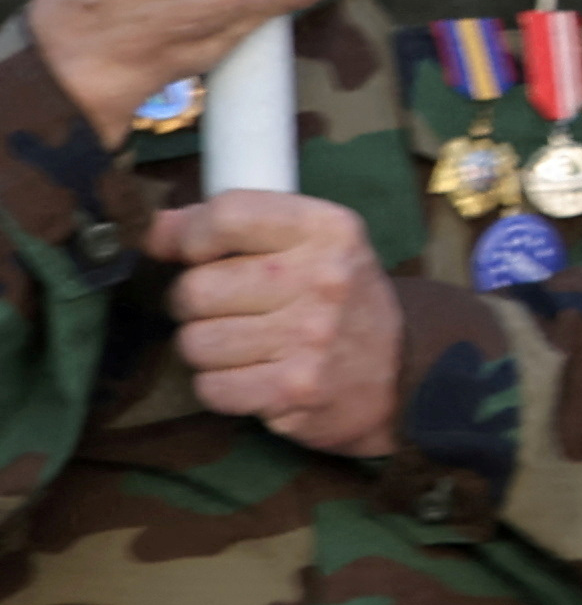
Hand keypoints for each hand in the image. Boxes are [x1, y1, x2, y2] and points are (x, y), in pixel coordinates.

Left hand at [147, 189, 402, 454]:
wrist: (406, 372)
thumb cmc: (339, 300)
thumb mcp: (308, 242)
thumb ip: (232, 225)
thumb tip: (152, 229)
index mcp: (327, 230)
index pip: (224, 215)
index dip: (188, 237)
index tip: (191, 253)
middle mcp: (322, 279)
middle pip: (195, 288)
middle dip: (197, 304)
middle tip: (231, 311)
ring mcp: (310, 338)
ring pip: (195, 342)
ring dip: (209, 349)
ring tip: (246, 347)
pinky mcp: (296, 389)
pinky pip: (212, 387)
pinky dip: (223, 387)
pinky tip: (254, 378)